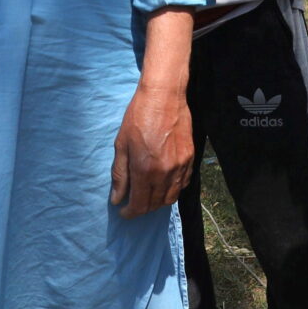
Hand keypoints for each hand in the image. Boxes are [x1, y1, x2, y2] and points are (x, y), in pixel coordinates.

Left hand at [110, 84, 193, 218]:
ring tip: (147, 195)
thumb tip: (117, 199)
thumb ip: (120, 175)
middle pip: (155, 204)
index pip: (139, 205)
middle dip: (142, 208)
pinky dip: (173, 190)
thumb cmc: (138, 116)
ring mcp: (180, 167)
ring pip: (171, 197)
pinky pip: (183, 184)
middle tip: (133, 203)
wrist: (164, 96)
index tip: (123, 211)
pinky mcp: (190, 159)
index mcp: (145, 170)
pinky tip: (163, 183)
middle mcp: (165, 173)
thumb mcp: (121, 145)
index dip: (130, 213)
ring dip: (158, 202)